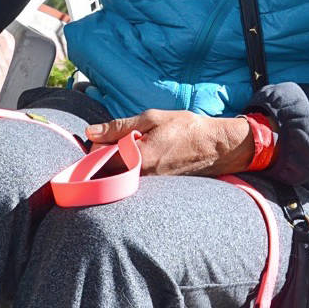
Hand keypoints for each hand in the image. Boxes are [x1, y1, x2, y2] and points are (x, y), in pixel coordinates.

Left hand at [85, 109, 254, 176]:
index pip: (100, 157)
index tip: (105, 135)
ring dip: (118, 162)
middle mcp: (143, 177)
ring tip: (133, 148)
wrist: (217, 147)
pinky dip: (131, 169)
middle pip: (107, 171)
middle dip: (105, 155)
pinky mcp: (157, 189)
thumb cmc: (186, 128)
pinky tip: (142, 157)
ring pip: (120, 177)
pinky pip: (134, 181)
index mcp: (139, 157)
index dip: (97, 144)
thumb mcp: (152, 118)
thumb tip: (91, 132)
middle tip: (117, 140)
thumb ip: (119, 126)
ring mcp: (150, 186)